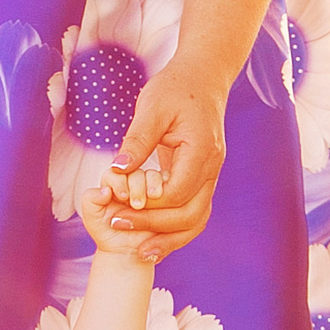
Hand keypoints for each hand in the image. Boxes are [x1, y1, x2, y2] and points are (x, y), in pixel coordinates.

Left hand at [78, 177, 166, 261]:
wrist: (125, 253)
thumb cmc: (107, 233)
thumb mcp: (91, 217)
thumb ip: (90, 200)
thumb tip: (104, 190)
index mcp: (117, 179)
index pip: (121, 169)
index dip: (121, 179)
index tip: (122, 196)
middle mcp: (136, 181)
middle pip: (142, 171)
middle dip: (139, 185)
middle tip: (136, 205)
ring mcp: (154, 190)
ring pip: (161, 178)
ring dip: (154, 189)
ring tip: (147, 207)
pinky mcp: (169, 200)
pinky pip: (176, 193)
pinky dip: (168, 200)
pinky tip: (160, 212)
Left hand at [107, 58, 225, 256]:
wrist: (202, 77)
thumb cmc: (176, 87)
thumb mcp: (152, 107)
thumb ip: (137, 141)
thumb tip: (118, 170)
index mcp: (202, 151)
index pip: (176, 193)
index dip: (147, 206)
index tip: (117, 209)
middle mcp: (212, 168)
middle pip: (190, 214)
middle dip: (154, 227)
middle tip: (118, 227)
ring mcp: (211, 175)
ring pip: (197, 220)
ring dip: (170, 239)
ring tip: (140, 252)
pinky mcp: (203, 178)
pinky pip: (194, 212)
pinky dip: (176, 230)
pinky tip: (154, 239)